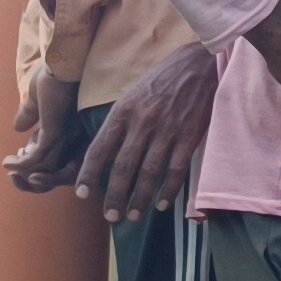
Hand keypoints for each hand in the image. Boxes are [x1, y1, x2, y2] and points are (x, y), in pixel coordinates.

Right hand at [5, 76, 84, 192]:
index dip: (36, 163)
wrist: (62, 61)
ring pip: (44, 168)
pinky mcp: (55, 133)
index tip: (19, 155)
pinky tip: (7, 163)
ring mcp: (64, 137)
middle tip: (12, 171)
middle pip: (53, 170)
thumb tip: (17, 127)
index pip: (55, 159)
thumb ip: (29, 114)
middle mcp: (70, 138)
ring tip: (8, 166)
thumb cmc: (54, 75)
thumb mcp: (36, 99)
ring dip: (23, 171)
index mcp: (67, 131)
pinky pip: (37, 159)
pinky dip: (21, 165)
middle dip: (31, 175)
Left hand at [69, 45, 217, 221]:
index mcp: (124, 111)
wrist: (199, 64)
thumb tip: (107, 152)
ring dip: (139, 198)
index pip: (100, 148)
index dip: (89, 174)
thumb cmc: (163, 80)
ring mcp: (167, 130)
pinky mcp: (189, 135)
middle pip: (123, 167)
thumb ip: (121, 121)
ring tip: (132, 216)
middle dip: (114, 195)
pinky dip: (168, 190)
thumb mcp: (133, 94)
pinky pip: (176, 169)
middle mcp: (142, 122)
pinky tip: (162, 204)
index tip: (82, 194)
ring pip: (149, 172)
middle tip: (110, 216)